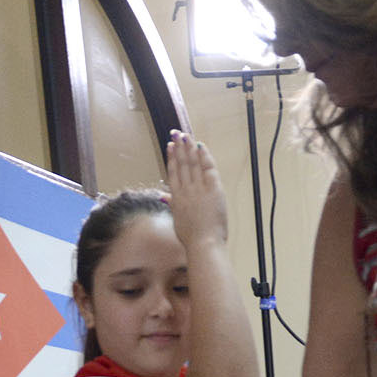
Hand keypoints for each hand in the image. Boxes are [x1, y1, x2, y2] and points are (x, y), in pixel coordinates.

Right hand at [164, 131, 228, 248]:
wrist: (203, 243)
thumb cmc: (190, 237)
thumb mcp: (177, 219)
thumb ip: (171, 204)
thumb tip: (163, 195)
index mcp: (176, 197)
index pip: (173, 172)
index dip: (172, 158)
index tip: (170, 146)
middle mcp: (185, 190)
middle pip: (182, 164)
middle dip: (179, 147)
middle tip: (176, 133)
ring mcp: (198, 188)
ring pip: (192, 163)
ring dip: (189, 148)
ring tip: (185, 135)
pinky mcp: (212, 189)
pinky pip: (207, 168)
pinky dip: (204, 156)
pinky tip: (200, 146)